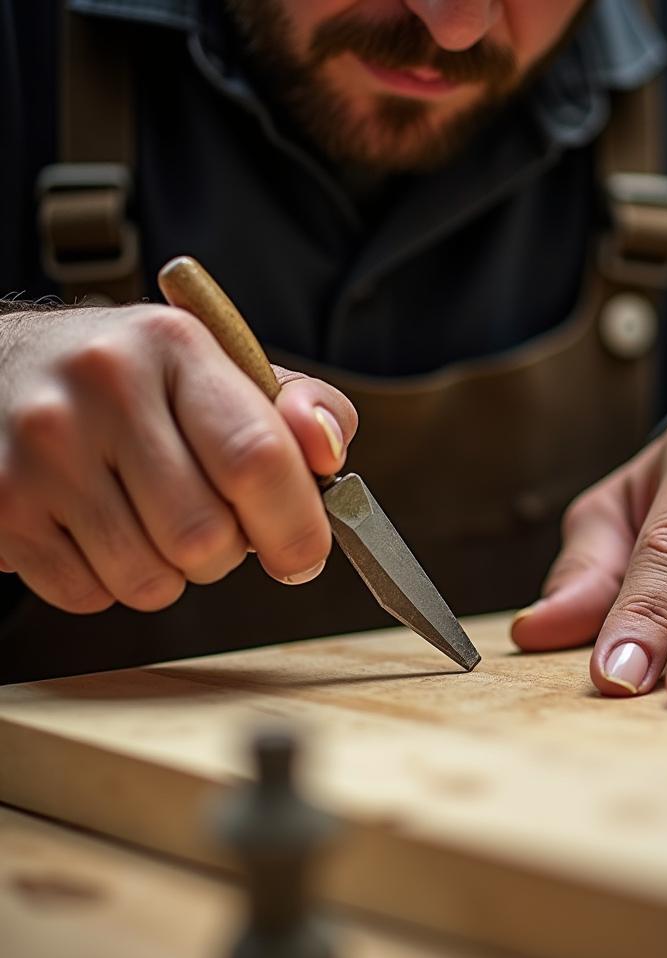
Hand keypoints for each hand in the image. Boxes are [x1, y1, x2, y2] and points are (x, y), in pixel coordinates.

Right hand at [0, 304, 356, 611]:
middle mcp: (101, 387)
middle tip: (213, 523)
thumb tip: (328, 451)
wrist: (3, 370)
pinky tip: (98, 529)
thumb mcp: (220, 369)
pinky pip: (89, 595)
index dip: (295, 526)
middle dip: (228, 553)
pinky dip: (110, 583)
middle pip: (206, 537)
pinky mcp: (1, 506)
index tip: (303, 553)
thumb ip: (298, 409)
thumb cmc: (134, 383)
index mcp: (174, 346)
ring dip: (170, 573)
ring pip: (150, 580)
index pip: (256, 458)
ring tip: (148, 520)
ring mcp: (41, 449)